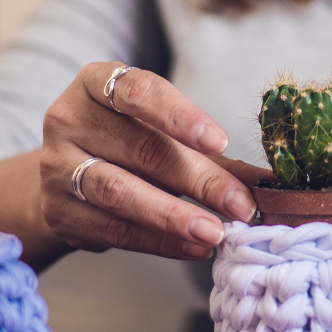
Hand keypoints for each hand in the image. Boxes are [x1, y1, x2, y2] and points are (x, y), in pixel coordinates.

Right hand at [39, 63, 267, 260]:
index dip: (180, 116)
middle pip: (141, 149)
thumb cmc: (125, 144)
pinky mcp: (58, 212)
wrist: (62, 178)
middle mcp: (68, 119)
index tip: (221, 142)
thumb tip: (274, 181)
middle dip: (198, 179)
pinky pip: (114, 229)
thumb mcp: (158, 131)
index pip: (138, 92)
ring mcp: (57, 167)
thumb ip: (209, 151)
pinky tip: (193, 247)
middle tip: (240, 205)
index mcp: (95, 83)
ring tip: (216, 233)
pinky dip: (158, 241)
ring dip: (174, 216)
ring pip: (121, 192)